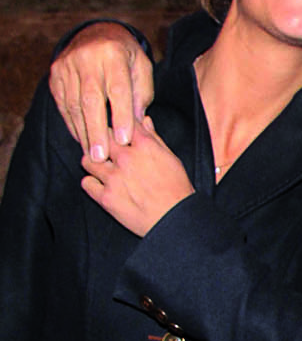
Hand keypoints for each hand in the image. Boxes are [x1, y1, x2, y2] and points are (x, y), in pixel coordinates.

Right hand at [49, 22, 153, 160]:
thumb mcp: (141, 68)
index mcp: (113, 53)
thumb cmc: (125, 57)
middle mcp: (87, 57)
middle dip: (96, 131)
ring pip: (74, 105)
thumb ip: (141, 94)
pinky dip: (72, 124)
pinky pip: (63, 104)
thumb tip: (137, 124)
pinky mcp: (56, 75)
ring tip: (92, 155)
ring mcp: (67, 65)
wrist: (97, 34)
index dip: (121, 116)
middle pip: (91, 100)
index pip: (117, 89)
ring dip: (83, 133)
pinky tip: (82, 139)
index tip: (124, 140)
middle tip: (101, 157)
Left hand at [80, 116, 194, 235]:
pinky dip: (91, 183)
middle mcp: (126, 158)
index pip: (122, 122)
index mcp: (144, 146)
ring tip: (101, 167)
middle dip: (103, 141)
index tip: (118, 130)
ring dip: (93, 161)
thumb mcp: (171, 158)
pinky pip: (86, 183)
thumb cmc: (177, 190)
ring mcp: (114, 178)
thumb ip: (154, 138)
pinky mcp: (106, 198)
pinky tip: (100, 184)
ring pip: (88, 159)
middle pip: (101, 137)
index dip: (119, 124)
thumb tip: (144, 121)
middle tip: (106, 148)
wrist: (176, 220)